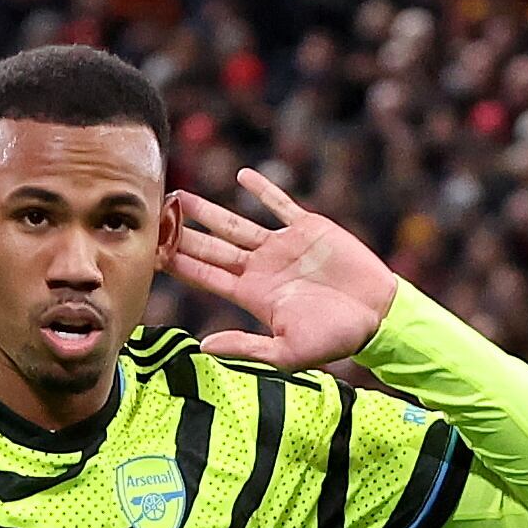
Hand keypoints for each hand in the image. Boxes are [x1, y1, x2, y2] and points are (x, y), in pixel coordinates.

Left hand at [164, 169, 397, 367]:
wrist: (376, 316)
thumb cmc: (335, 339)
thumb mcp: (288, 351)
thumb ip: (246, 346)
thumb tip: (204, 346)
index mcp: (254, 296)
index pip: (206, 276)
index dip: (178, 263)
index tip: (151, 249)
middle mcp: (262, 269)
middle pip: (212, 248)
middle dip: (183, 234)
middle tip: (155, 216)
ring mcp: (283, 247)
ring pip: (237, 225)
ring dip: (209, 212)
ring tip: (181, 197)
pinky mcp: (308, 229)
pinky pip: (280, 205)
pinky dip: (263, 190)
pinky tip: (242, 176)